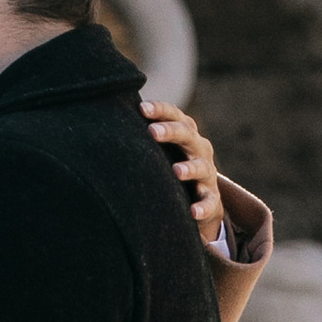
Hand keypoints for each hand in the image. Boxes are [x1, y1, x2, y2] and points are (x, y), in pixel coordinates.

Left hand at [141, 92, 224, 247]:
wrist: (202, 199)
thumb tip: (109, 115)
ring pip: (202, 167)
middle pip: (188, 135)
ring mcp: (207, 174)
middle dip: (171, 132)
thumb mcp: (164, 148)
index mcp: (186, 134)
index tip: (142, 108)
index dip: (160, 110)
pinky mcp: (212, 199)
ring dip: (190, 168)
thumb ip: (146, 133)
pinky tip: (193, 212)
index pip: (175, 115)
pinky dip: (203, 207)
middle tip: (153, 132)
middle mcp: (199, 149)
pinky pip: (210, 202)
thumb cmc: (174, 165)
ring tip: (176, 171)